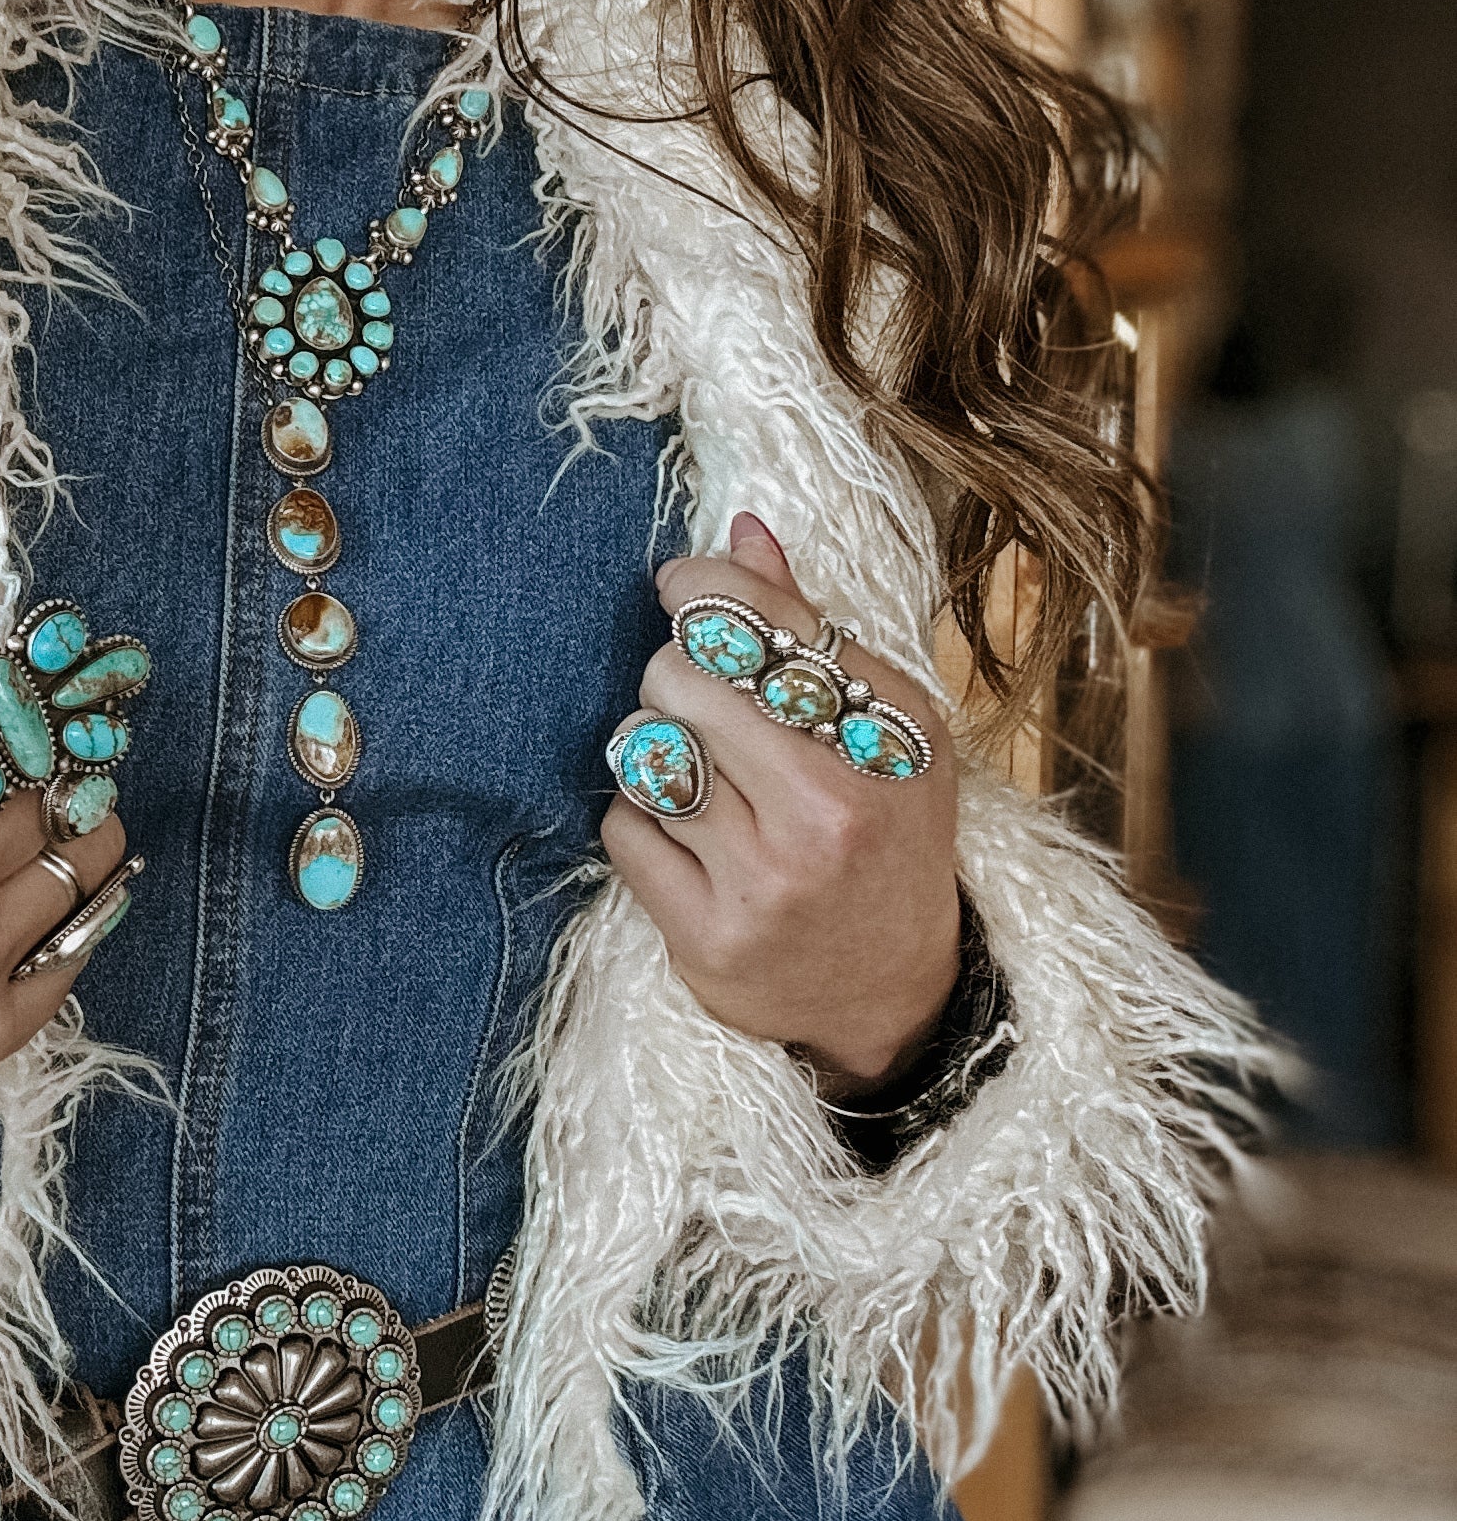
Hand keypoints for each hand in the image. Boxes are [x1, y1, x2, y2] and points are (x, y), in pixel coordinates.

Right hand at [0, 526, 132, 1105]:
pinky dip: (66, 912)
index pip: (12, 704)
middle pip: (58, 777)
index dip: (15, 702)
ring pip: (88, 853)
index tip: (1, 712)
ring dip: (64, 832)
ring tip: (3, 840)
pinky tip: (11, 903)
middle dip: (38, 766)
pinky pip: (84, 940)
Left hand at [601, 514, 961, 1092]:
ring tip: (704, 778)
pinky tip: (690, 839)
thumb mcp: (887, 730)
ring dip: (657, 754)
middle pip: (682, 681)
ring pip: (644, 754)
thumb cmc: (886, 836)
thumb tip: (740, 528)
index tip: (679, 586)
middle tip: (696, 702)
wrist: (894, 992)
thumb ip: (810, 630)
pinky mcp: (708, 935)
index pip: (763, 625)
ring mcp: (767, 878)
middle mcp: (832, 808)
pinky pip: (624, 828)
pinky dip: (642, 821)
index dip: (701, 588)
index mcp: (890, 738)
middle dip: (674, 676)